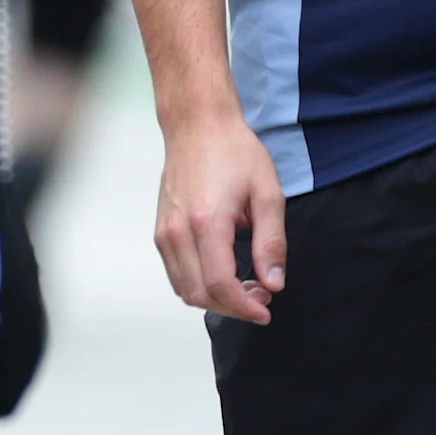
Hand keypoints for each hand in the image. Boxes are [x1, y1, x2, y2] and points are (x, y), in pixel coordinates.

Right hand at [155, 109, 286, 324]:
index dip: (244, 307)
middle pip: (199, 294)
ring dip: (215, 299)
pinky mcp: (161, 230)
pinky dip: (198, 285)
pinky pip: (175, 273)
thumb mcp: (267, 193)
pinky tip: (222, 273)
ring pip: (184, 289)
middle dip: (233, 306)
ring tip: (244, 286)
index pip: (220, 285)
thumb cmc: (234, 151)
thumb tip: (274, 283)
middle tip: (262, 295)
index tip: (266, 310)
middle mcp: (178, 232)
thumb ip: (271, 242)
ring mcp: (165, 232)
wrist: (197, 124)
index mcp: (207, 222)